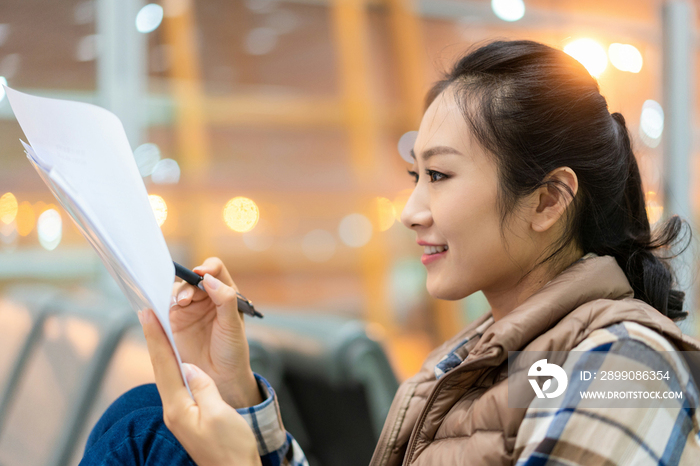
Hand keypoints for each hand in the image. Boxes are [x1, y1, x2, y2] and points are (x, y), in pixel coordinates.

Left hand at [140, 308, 260, 465]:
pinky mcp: (189, 419)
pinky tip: (177, 362)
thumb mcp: (219, 414)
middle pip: (161, 368)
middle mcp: (174, 411)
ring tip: (158, 331)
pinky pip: (178, 386)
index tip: (147, 314)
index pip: (164, 365)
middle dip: (154, 340)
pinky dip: (175, 367)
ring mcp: (180, 416)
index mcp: (179, 407)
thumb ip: (203, 387)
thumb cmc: (231, 449)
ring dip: (163, 352)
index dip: (156, 338)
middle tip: (146, 315)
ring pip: (168, 376)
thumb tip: (190, 368)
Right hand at [170, 257, 261, 407]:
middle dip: (189, 284)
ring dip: (177, 293)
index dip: (208, 267)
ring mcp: (188, 309)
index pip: (215, 270)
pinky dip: (161, 304)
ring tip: (181, 304)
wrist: (220, 379)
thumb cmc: (232, 351)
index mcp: (224, 294)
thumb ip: (225, 299)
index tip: (202, 272)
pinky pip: (163, 307)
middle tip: (188, 298)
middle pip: (192, 279)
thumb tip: (208, 278)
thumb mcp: (233, 324)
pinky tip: (163, 308)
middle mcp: (205, 298)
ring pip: (176, 290)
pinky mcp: (172, 322)